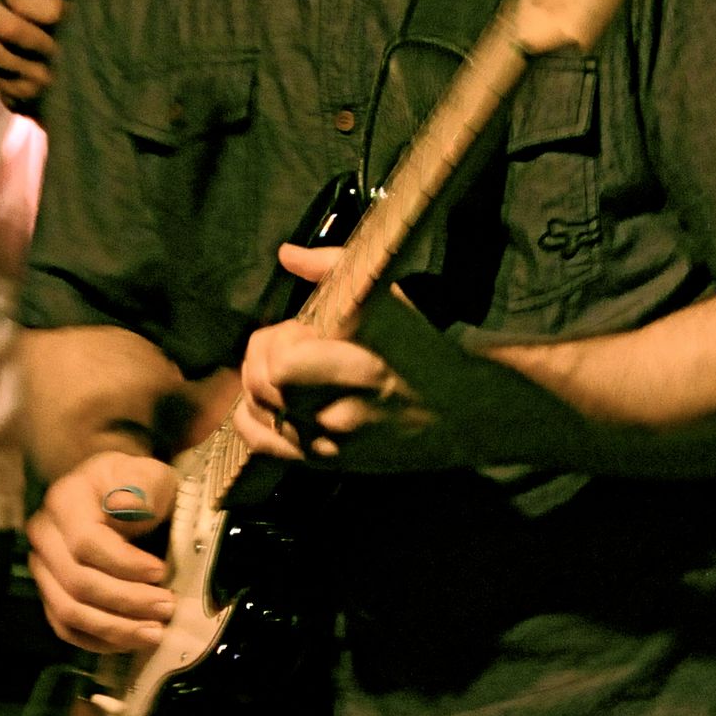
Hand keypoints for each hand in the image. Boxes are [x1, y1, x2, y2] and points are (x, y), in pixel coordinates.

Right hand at [26, 450, 177, 652]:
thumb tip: (126, 506)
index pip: (86, 542)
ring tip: (153, 632)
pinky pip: (66, 627)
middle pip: (77, 583)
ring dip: (114, 629)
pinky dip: (98, 639)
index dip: (124, 564)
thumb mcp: (147, 473)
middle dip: (126, 601)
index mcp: (65, 500)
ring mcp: (42, 567)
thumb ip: (141, 487)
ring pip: (69, 611)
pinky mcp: (49, 592)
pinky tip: (129, 640)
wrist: (115, 490)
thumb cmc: (135, 482)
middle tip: (166, 608)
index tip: (161, 572)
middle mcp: (44, 535)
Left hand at [235, 243, 436, 466]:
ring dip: (258, 382)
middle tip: (286, 342)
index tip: (300, 327)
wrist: (462, 408)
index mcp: (360, 363)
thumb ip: (332, 268)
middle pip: (264, 385)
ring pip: (258, 413)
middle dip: (264, 355)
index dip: (279, 337)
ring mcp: (333, 441)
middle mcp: (342, 408)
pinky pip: (265, 445)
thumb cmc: (423, 346)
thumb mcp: (388, 296)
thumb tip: (287, 254)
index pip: (282, 360)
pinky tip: (268, 400)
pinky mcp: (328, 462)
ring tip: (280, 367)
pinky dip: (253, 418)